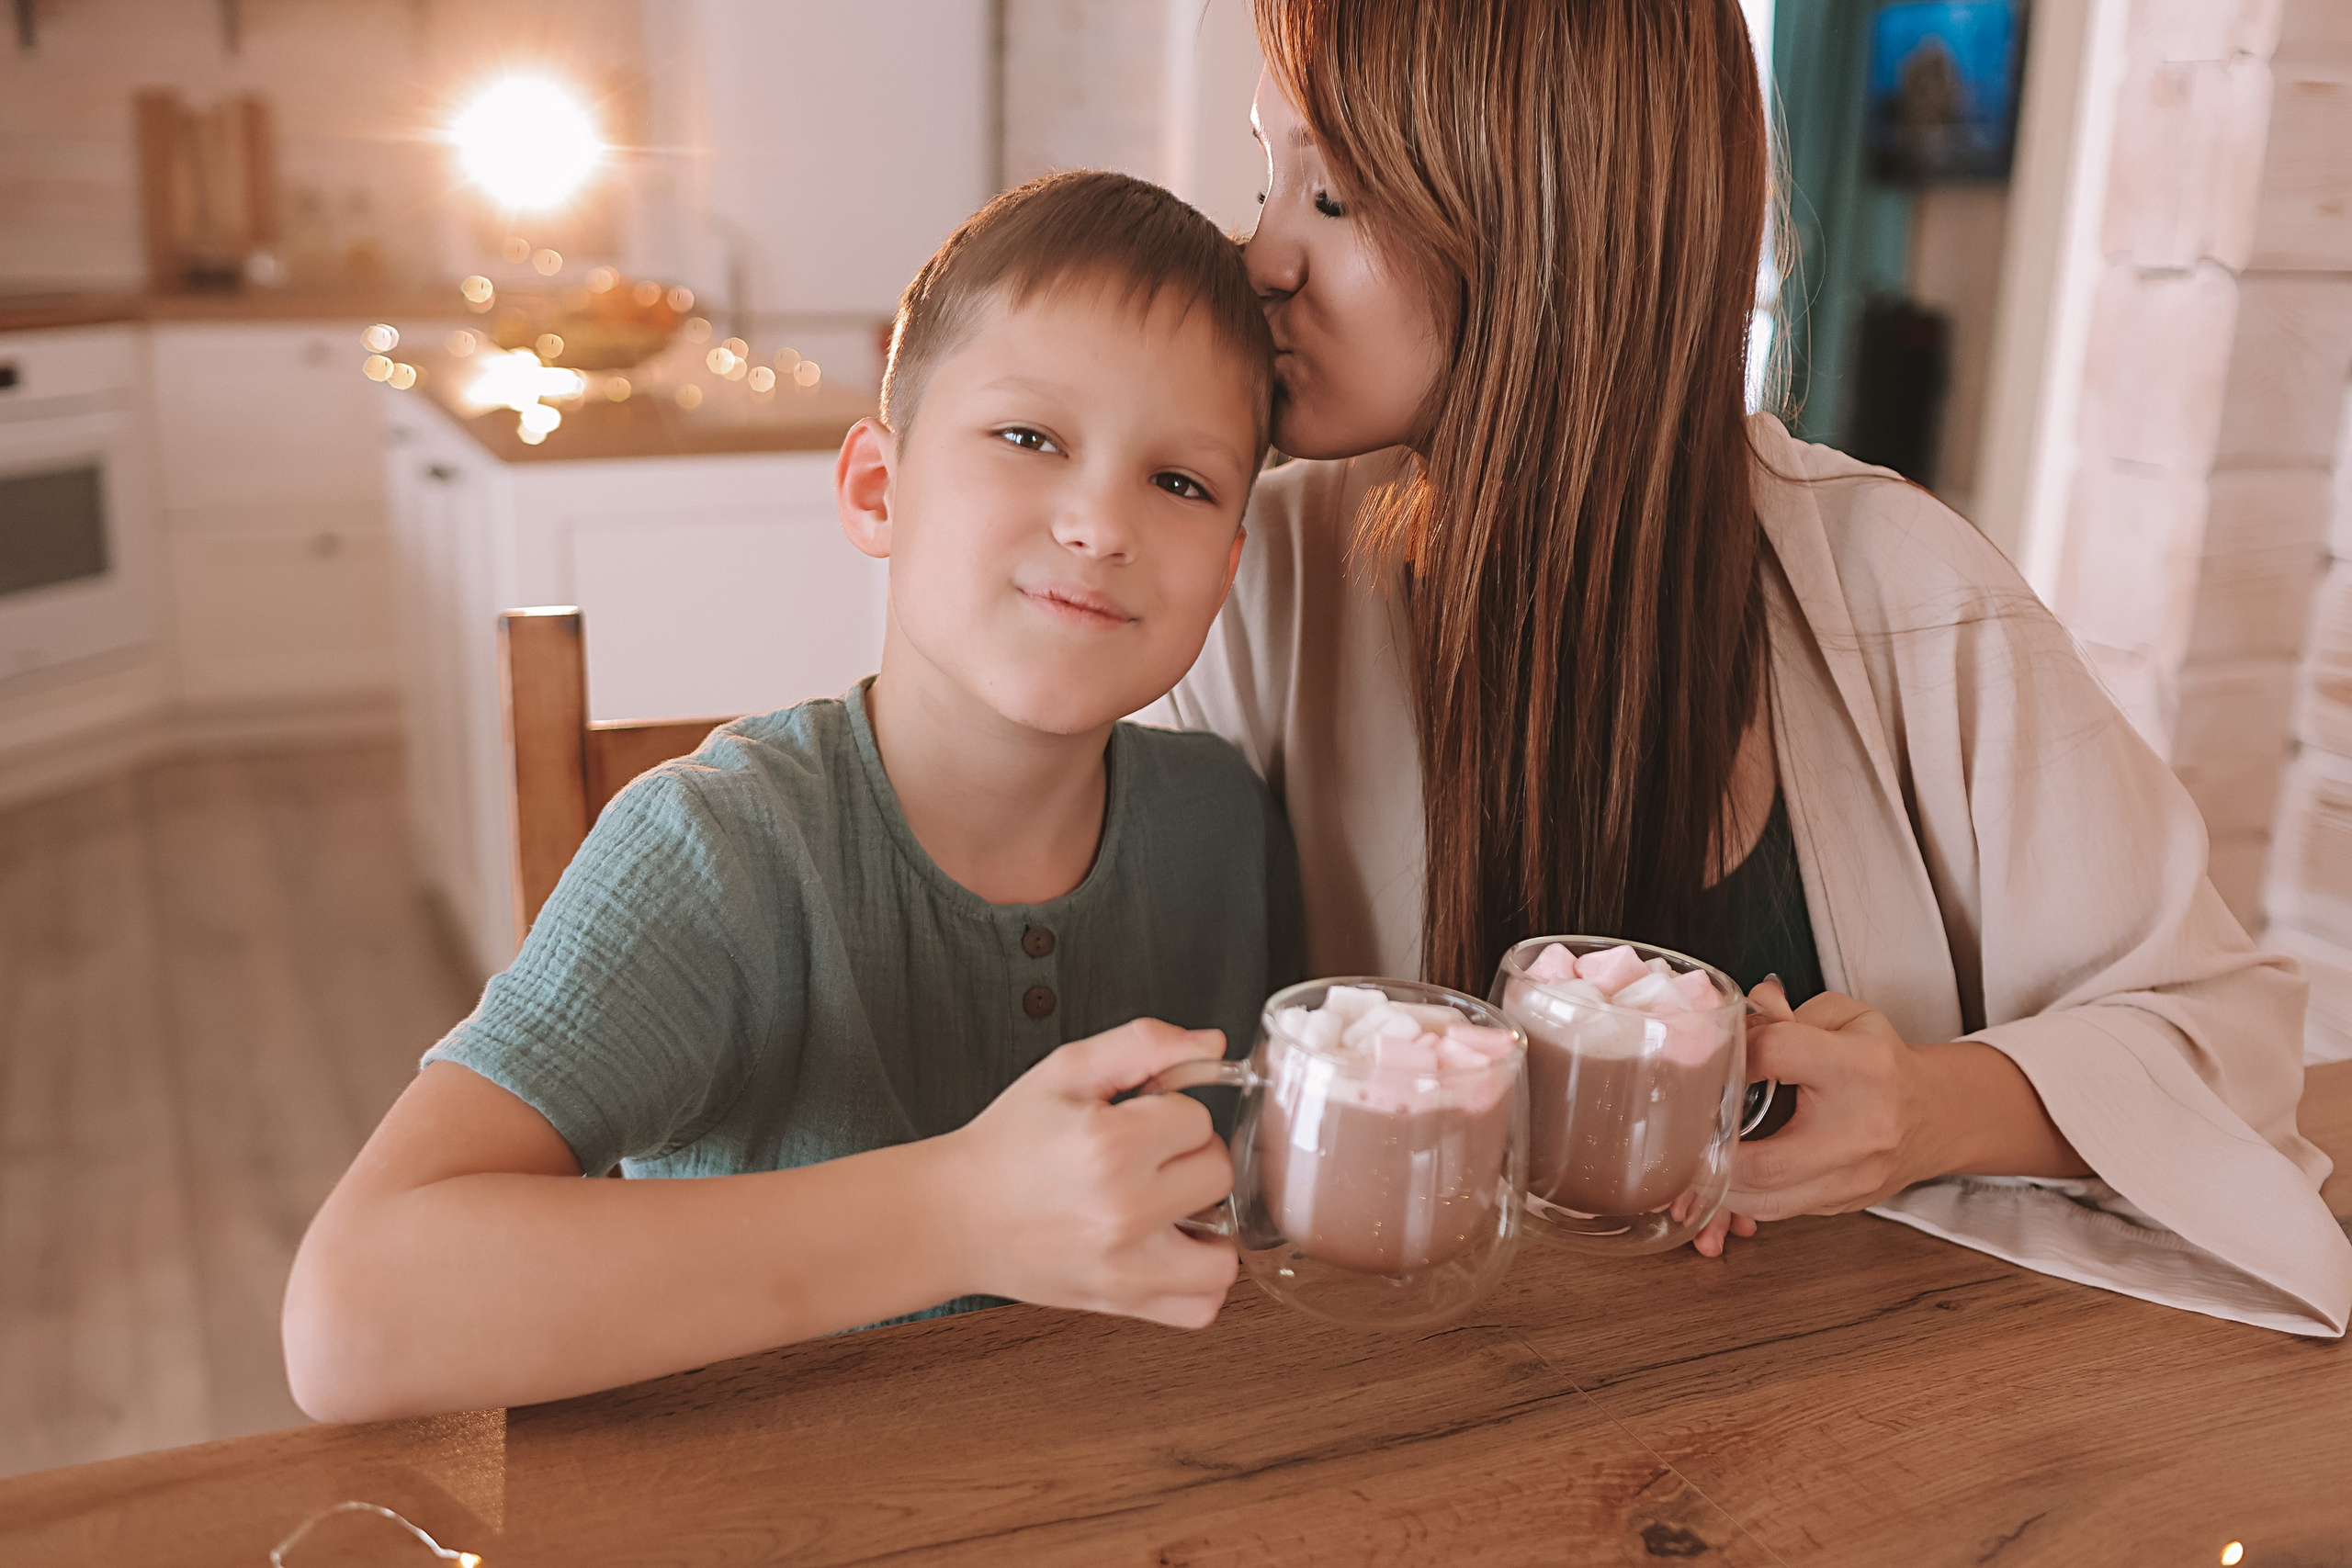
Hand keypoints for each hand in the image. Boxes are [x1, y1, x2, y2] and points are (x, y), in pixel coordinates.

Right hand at [940, 1019, 1239, 1328]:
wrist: (955, 1215)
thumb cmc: (1008, 1143)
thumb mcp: (1066, 1070)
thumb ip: (1144, 1044)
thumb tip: (1213, 1044)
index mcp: (1110, 1146)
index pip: (1198, 1119)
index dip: (1169, 1112)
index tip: (1136, 1120)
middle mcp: (1124, 1211)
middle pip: (1218, 1175)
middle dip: (1188, 1158)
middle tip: (1145, 1158)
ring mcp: (1127, 1268)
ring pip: (1225, 1252)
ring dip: (1206, 1225)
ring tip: (1167, 1207)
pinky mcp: (1123, 1303)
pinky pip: (1201, 1306)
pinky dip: (1196, 1281)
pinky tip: (1169, 1251)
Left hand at [1690, 978, 1937, 1255]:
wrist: (1934, 1113)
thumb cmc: (1881, 1061)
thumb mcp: (1844, 1016)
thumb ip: (1785, 1011)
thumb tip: (1738, 1013)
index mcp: (1859, 1067)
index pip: (1775, 1056)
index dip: (1731, 1052)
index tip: (1707, 1055)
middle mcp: (1860, 1130)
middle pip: (1765, 1161)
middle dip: (1710, 1151)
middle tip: (1677, 1135)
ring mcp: (1853, 1178)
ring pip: (1768, 1201)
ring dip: (1718, 1186)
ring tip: (1687, 1165)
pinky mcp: (1843, 1203)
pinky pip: (1780, 1213)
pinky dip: (1741, 1201)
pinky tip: (1717, 1183)